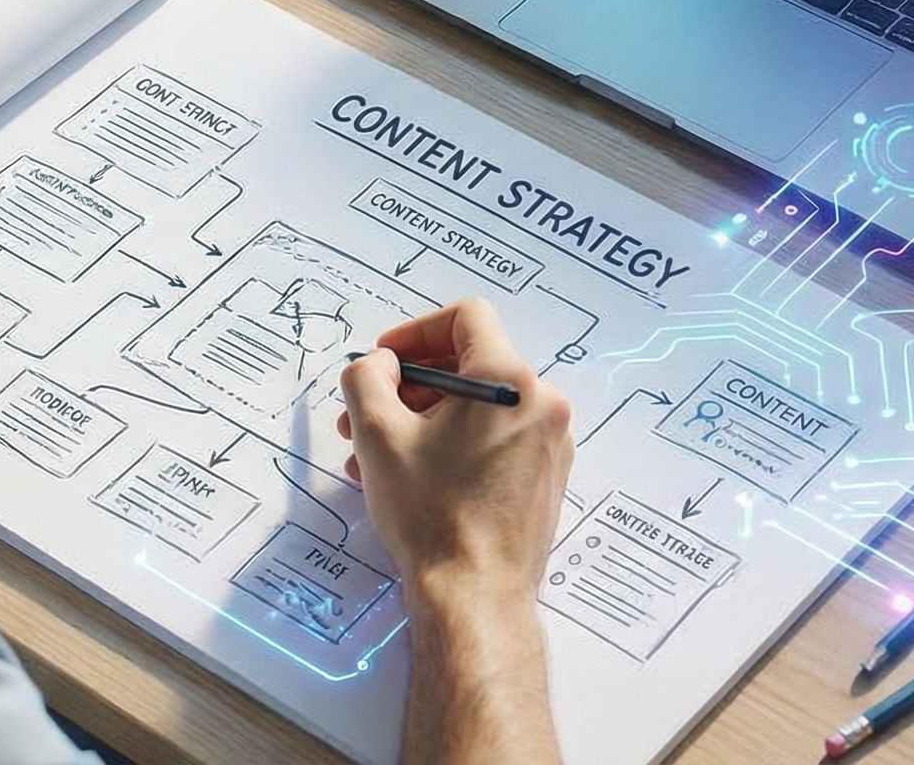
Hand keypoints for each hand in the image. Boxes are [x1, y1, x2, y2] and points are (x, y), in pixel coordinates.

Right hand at [337, 298, 572, 618]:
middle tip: (363, 417)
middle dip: (409, 387)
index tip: (384, 362)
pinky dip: (453, 447)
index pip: (467, 317)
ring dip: (423, 422)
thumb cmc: (430, 513)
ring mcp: (550, 443)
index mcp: (508, 379)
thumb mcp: (378, 433)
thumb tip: (383, 366)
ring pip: (478, 409)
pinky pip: (496, 441)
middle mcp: (542, 402)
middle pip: (469, 366)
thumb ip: (368, 376)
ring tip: (373, 459)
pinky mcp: (546, 478)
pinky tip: (411, 480)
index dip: (416, 330)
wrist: (475, 596)